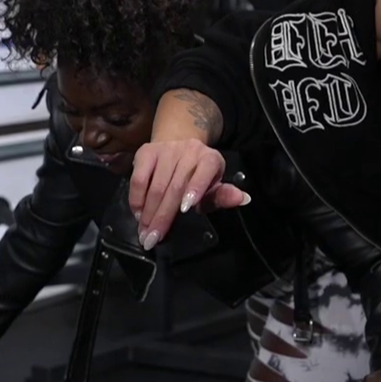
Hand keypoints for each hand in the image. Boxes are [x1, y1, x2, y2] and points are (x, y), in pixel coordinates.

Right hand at [128, 137, 249, 248]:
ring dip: (148, 212)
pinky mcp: (146, 152)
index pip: (204, 172)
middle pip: (175, 187)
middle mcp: (189, 151)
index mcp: (210, 159)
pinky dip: (137, 198)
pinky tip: (138, 213)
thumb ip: (224, 196)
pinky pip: (138, 178)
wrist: (178, 143)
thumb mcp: (213, 186)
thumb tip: (243, 199)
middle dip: (163, 216)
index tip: (185, 209)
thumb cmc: (198, 175)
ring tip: (144, 232)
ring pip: (155, 185)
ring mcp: (166, 150)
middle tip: (153, 239)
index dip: (195, 189)